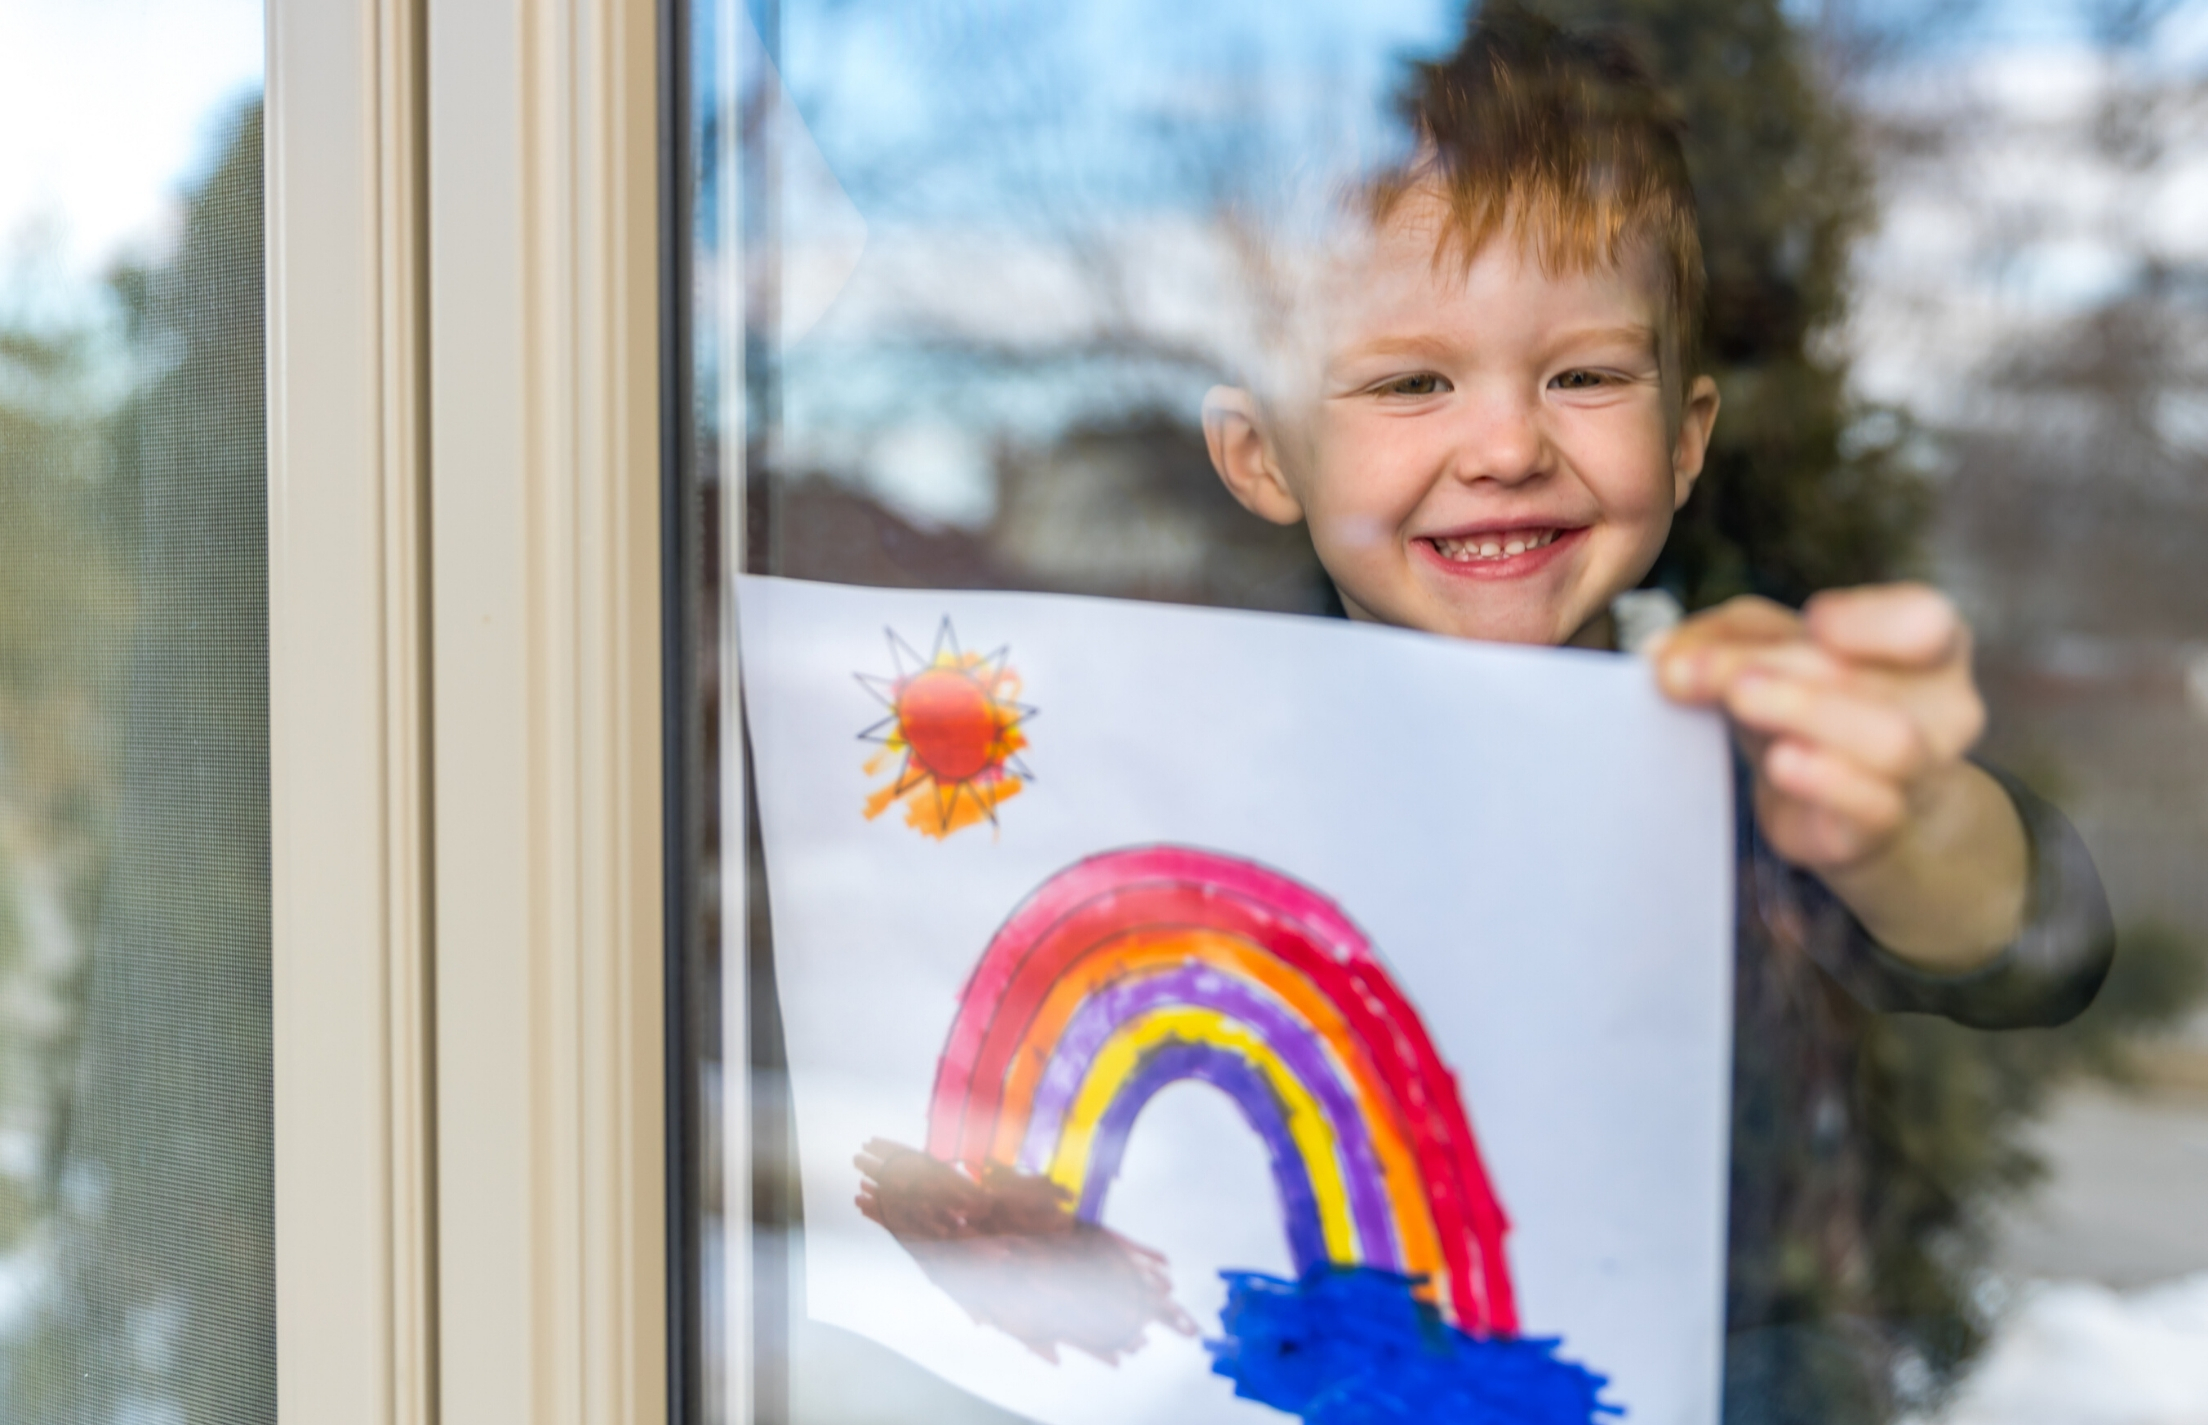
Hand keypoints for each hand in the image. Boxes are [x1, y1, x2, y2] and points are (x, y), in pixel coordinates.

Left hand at [1652, 584, 2026, 967]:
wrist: (1842, 809)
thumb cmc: (1812, 710)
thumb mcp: (1772, 654)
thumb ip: (1725, 637)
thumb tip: (1662, 652)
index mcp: (1927, 648)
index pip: (1926, 621)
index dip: (1869, 620)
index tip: (1811, 620)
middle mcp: (1942, 708)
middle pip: (1859, 675)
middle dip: (1766, 663)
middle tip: (1688, 668)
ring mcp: (1920, 772)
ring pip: (1888, 739)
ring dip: (1803, 711)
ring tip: (1739, 699)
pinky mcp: (1882, 828)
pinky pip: (1874, 805)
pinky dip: (1827, 780)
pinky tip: (1783, 762)